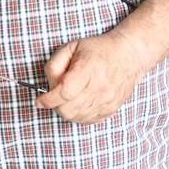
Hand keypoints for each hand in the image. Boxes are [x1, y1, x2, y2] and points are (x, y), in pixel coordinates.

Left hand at [36, 30, 150, 124]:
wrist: (128, 55)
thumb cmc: (98, 50)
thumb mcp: (71, 47)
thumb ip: (54, 65)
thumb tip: (49, 86)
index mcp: (88, 71)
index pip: (63, 93)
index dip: (47, 100)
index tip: (39, 101)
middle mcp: (99, 88)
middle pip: (67, 109)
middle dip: (55, 105)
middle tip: (54, 95)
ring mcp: (107, 101)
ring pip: (76, 117)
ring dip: (66, 111)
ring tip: (68, 97)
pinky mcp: (111, 109)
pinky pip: (88, 120)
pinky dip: (78, 115)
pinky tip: (78, 103)